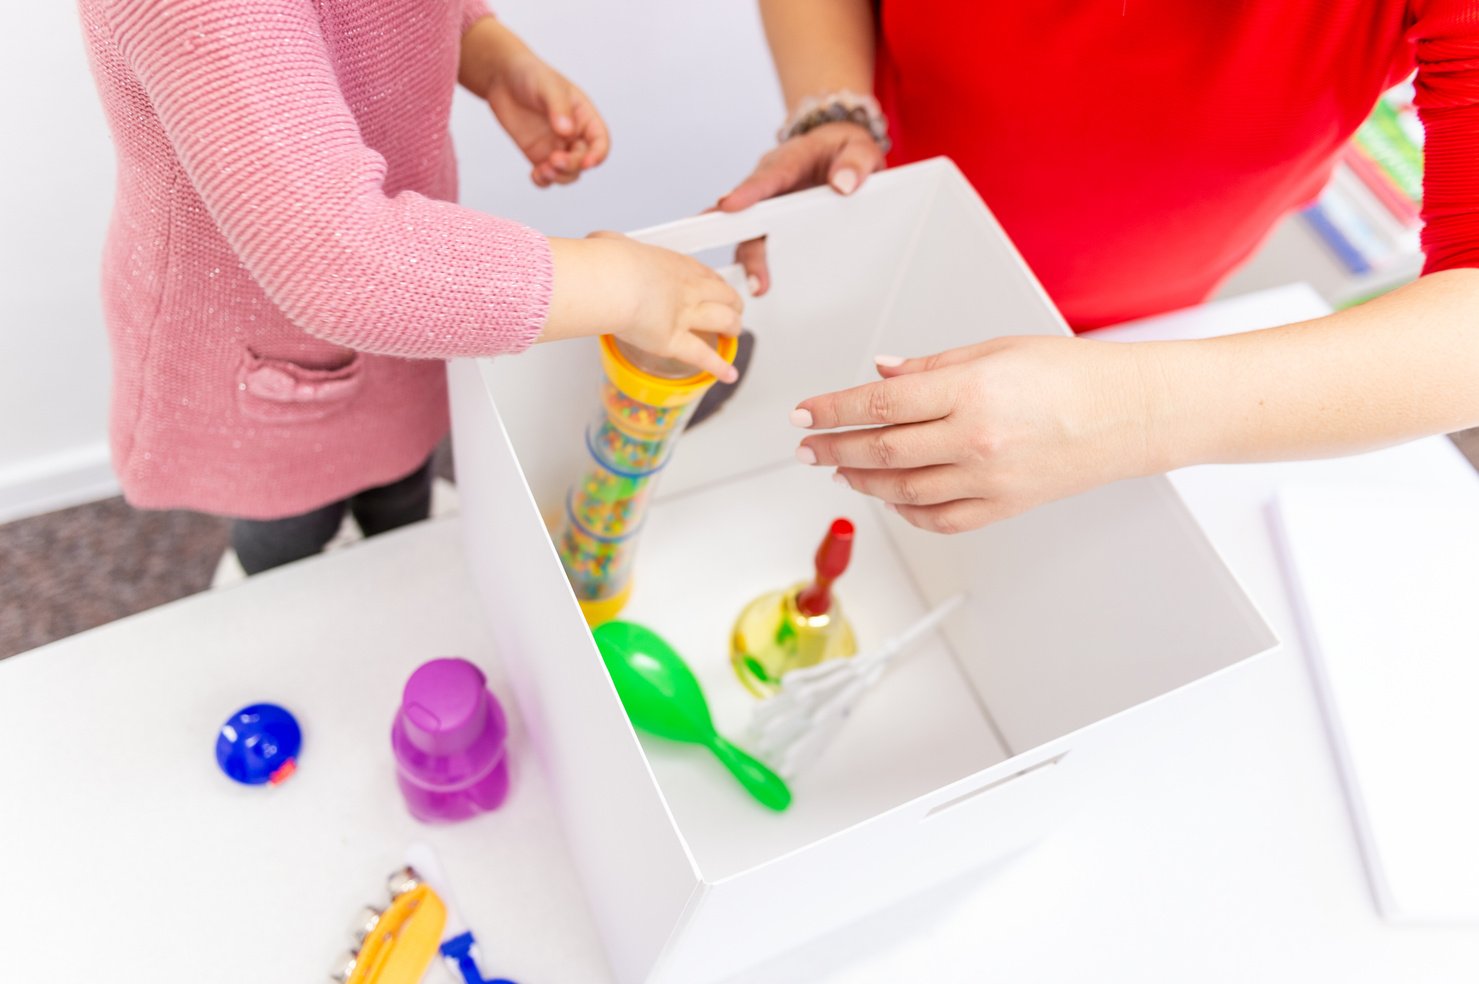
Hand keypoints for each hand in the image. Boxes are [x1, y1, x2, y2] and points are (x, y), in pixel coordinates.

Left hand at [473, 26, 609, 186]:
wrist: (501, 77)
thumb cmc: (530, 74)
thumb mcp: (547, 86)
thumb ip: (558, 108)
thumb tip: (567, 132)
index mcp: (584, 117)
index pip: (600, 142)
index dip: (597, 155)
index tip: (586, 162)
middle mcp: (574, 135)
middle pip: (583, 161)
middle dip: (571, 165)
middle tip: (553, 160)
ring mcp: (557, 147)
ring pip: (567, 173)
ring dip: (559, 176)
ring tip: (542, 170)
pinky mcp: (538, 155)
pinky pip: (547, 176)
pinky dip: (544, 181)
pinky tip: (535, 175)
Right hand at [575, 232, 742, 381]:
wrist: (610, 281)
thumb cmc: (608, 263)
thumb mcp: (612, 243)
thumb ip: (611, 243)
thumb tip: (600, 242)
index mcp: (674, 265)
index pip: (705, 273)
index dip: (716, 283)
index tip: (717, 287)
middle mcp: (687, 288)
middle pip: (724, 295)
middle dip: (733, 304)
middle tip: (735, 310)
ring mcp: (685, 315)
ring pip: (723, 321)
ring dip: (733, 328)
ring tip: (733, 334)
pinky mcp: (674, 341)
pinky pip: (703, 356)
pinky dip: (719, 366)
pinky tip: (728, 374)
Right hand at [716, 122, 884, 294]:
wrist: (838, 153)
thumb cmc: (844, 150)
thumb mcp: (858, 147)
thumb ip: (855, 162)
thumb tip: (844, 184)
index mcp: (789, 161)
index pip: (767, 177)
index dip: (747, 192)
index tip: (729, 206)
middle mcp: (770, 185)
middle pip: (752, 215)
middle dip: (751, 245)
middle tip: (756, 274)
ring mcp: (768, 207)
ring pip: (751, 235)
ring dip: (752, 261)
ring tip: (759, 286)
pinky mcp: (772, 225)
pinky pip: (761, 243)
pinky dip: (758, 263)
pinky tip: (760, 284)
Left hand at [790, 336, 1172, 532]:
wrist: (1132, 413)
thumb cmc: (1073, 374)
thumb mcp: (996, 350)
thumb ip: (931, 367)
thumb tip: (881, 372)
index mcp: (971, 391)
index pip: (879, 403)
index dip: (832, 410)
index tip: (804, 414)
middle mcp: (975, 440)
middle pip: (881, 452)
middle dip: (834, 449)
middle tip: (806, 447)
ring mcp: (989, 480)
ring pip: (903, 491)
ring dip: (862, 482)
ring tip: (839, 469)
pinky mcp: (1004, 507)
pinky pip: (939, 518)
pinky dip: (906, 511)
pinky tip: (890, 498)